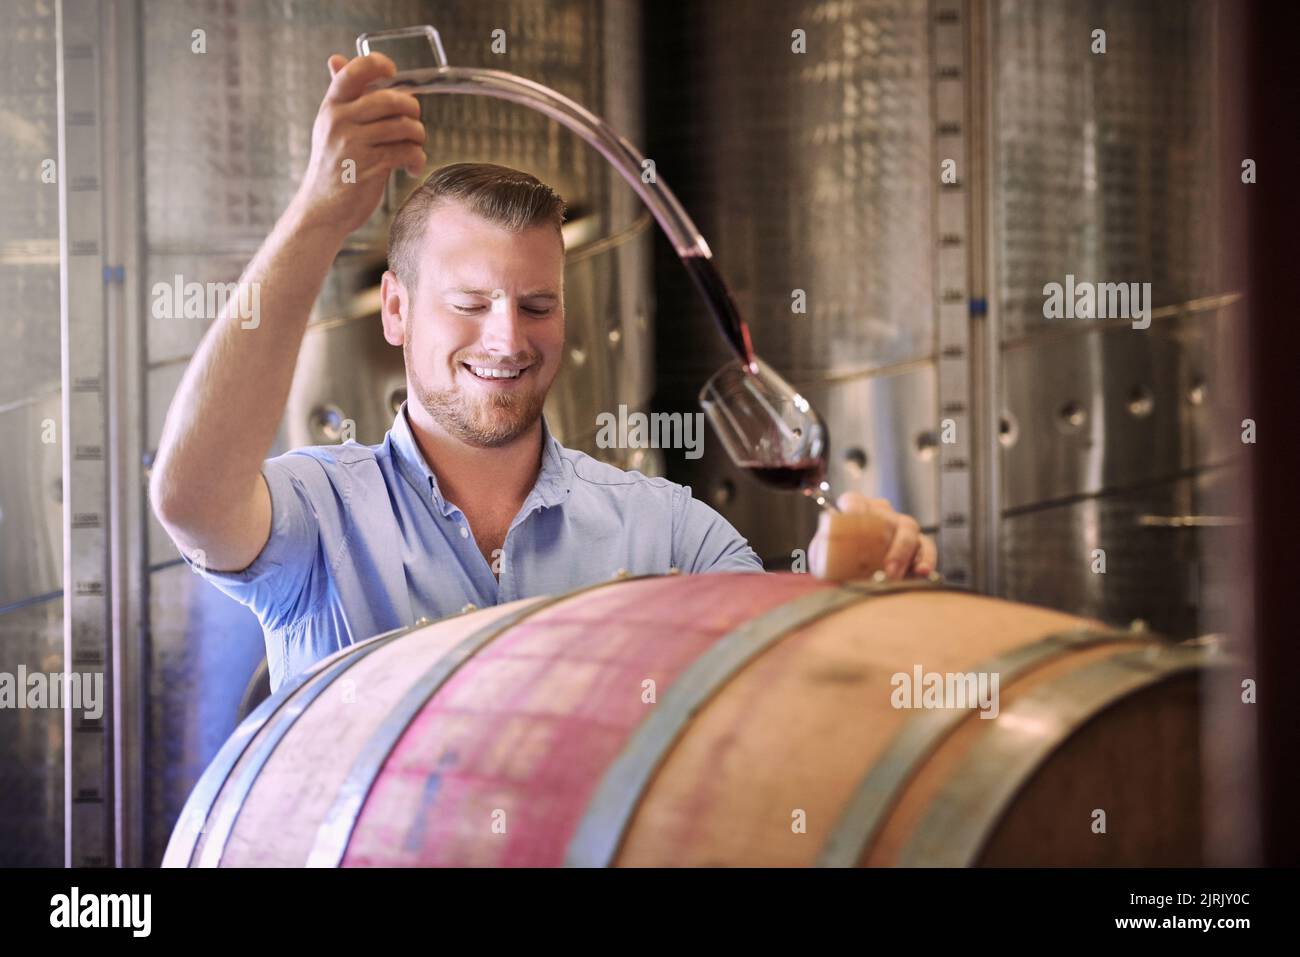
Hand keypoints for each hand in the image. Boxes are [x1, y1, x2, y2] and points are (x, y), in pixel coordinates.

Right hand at [292, 53, 426, 237]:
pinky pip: (408, 152)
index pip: (354, 71)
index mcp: (332, 106)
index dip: (378, 64)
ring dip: (418, 137)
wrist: (323, 210)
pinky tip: (411, 168)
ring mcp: (354, 144)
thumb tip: (336, 58)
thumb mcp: (330, 126)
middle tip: (413, 123)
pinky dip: (416, 160)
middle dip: (412, 110)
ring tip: (414, 147)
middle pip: (391, 99)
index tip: (393, 73)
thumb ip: (342, 96)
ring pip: (405, 126)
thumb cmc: (333, 167)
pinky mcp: (371, 167)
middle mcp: (340, 121)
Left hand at [807, 492, 937, 581]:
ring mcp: (900, 527)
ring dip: (906, 554)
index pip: (854, 501)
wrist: (853, 569)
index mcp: (856, 509)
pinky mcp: (917, 543)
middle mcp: (881, 514)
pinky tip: (923, 573)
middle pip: (890, 520)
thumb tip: (823, 562)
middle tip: (887, 570)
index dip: (854, 507)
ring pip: (910, 532)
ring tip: (898, 575)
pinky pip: (926, 547)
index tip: (853, 517)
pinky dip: (926, 560)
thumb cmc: (837, 558)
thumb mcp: (824, 554)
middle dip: (891, 545)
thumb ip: (822, 553)